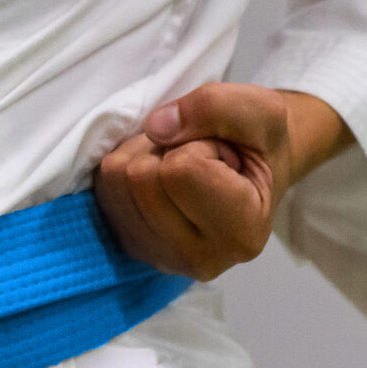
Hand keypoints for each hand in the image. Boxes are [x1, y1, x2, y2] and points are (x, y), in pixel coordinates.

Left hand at [95, 85, 350, 279]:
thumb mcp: (261, 110)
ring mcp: (159, 258)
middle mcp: (199, 260)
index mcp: (241, 234)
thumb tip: (155, 126)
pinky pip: (103, 188)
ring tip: (185, 166)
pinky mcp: (131, 246)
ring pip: (116, 179)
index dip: (198, 143)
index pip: (180, 170)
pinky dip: (128, 169)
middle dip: (168, 148)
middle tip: (203, 158)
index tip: (226, 155)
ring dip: (146, 155)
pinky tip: (162, 181)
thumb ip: (215, 107)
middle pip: (140, 175)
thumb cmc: (262, 143)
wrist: (255, 172)